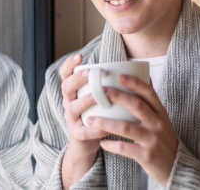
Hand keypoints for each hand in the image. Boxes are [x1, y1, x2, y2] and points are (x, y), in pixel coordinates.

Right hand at [59, 54, 108, 188]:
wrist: (87, 143)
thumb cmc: (97, 114)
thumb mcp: (98, 97)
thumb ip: (108, 84)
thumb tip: (133, 68)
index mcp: (73, 91)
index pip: (66, 74)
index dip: (70, 64)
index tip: (80, 56)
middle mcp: (68, 102)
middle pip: (66, 87)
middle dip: (77, 79)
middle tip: (90, 73)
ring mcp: (71, 119)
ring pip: (72, 108)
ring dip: (84, 101)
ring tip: (96, 97)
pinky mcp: (76, 135)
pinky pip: (83, 131)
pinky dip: (94, 130)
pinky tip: (105, 128)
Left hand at [87, 75, 177, 185]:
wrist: (176, 166)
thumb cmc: (162, 137)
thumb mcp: (161, 118)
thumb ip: (151, 101)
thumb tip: (145, 75)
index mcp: (160, 112)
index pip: (149, 93)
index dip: (135, 83)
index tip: (119, 75)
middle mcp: (157, 124)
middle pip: (137, 106)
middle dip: (118, 96)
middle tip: (101, 91)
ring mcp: (152, 139)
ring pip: (127, 127)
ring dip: (106, 123)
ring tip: (90, 119)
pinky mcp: (146, 156)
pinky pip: (125, 148)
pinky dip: (112, 145)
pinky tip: (102, 143)